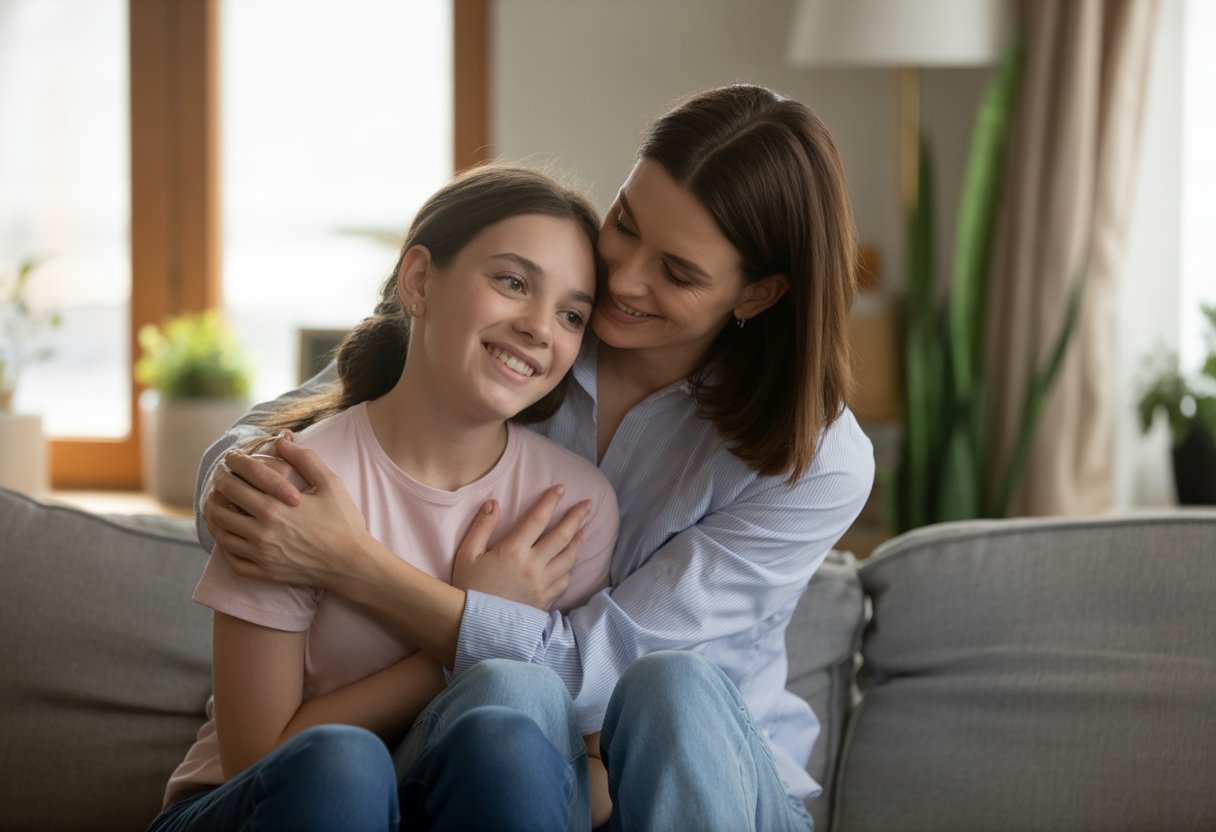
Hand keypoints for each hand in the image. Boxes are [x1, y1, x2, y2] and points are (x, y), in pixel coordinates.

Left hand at [208, 434, 382, 590]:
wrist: (352, 563)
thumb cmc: (343, 522)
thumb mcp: (330, 483)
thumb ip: (304, 458)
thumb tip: (281, 439)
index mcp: (276, 505)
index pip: (240, 477)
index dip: (232, 462)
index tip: (232, 457)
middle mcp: (262, 529)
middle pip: (223, 502)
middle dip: (219, 483)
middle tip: (222, 475)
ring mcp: (260, 552)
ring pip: (221, 531)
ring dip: (215, 513)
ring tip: (219, 502)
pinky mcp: (263, 571)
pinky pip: (231, 558)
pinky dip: (225, 544)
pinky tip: (230, 534)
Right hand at [451, 486, 589, 609]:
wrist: (474, 627)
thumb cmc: (467, 588)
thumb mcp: (467, 555)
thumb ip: (481, 527)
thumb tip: (493, 503)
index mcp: (513, 552)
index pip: (537, 520)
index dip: (550, 502)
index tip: (560, 489)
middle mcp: (533, 567)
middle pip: (562, 537)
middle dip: (577, 518)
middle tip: (587, 504)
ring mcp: (542, 586)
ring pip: (568, 559)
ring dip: (578, 540)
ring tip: (582, 528)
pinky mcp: (545, 601)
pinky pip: (565, 580)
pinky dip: (570, 565)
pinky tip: (570, 558)